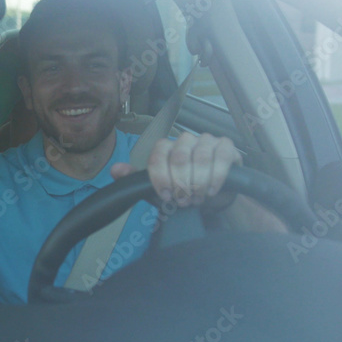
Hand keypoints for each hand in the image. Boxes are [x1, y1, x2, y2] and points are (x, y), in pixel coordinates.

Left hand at [111, 132, 241, 207]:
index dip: (161, 177)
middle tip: (184, 201)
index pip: (158, 155)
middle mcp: (185, 139)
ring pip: (200, 157)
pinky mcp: (226, 146)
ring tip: (197, 198)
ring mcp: (206, 140)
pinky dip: (216, 176)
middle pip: (179, 156)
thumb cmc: (183, 189)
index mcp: (166, 146)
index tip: (166, 196)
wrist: (211, 196)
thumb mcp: (158, 188)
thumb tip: (115, 170)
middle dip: (181, 183)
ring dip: (199, 182)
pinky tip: (212, 190)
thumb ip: (136, 179)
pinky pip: (222, 156)